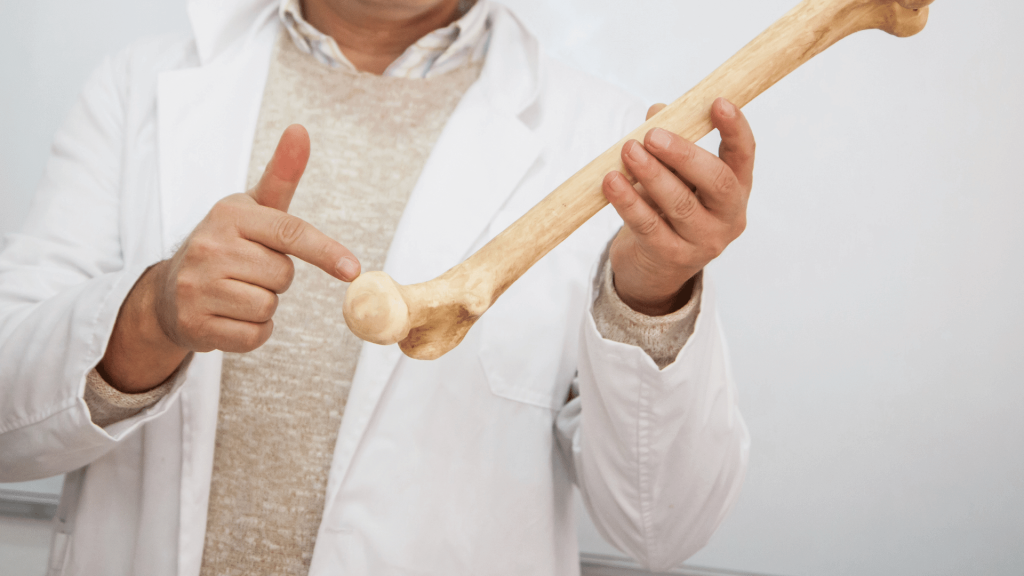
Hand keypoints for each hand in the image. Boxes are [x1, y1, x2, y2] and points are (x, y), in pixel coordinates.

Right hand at [98, 125, 359, 391]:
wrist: (169, 292)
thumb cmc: (226, 244)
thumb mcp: (252, 208)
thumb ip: (281, 174)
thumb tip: (300, 129)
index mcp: (229, 214)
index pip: (290, 233)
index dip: (326, 252)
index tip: (352, 269)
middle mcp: (207, 247)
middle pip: (283, 275)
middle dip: (277, 278)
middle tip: (250, 270)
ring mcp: (196, 287)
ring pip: (268, 307)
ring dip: (264, 306)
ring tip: (237, 292)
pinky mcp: (194, 325)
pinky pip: (253, 335)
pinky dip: (252, 331)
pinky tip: (231, 316)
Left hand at [602, 98, 754, 315]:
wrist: (653, 270)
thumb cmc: (666, 212)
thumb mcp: (673, 177)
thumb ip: (669, 145)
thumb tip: (658, 110)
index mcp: (736, 190)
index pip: (744, 155)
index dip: (735, 128)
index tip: (718, 102)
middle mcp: (728, 217)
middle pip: (716, 181)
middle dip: (684, 154)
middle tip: (653, 135)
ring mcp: (703, 241)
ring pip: (680, 203)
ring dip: (651, 174)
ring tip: (628, 150)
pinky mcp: (672, 257)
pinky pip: (648, 225)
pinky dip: (628, 201)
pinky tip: (611, 182)